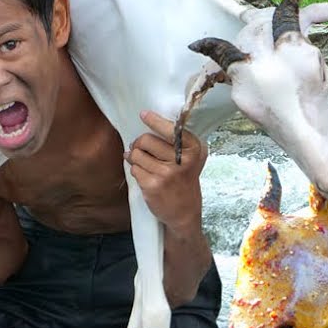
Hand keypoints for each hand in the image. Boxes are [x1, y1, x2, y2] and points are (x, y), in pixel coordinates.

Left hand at [127, 110, 206, 233]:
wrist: (185, 212)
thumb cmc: (185, 181)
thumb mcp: (191, 159)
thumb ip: (178, 142)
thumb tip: (150, 124)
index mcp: (193, 150)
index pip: (171, 129)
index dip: (154, 120)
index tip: (144, 114)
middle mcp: (181, 161)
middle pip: (146, 140)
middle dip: (139, 143)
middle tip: (140, 148)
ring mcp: (166, 174)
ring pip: (136, 154)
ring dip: (135, 158)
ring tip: (143, 163)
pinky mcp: (152, 186)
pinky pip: (134, 169)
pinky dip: (136, 170)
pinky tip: (144, 175)